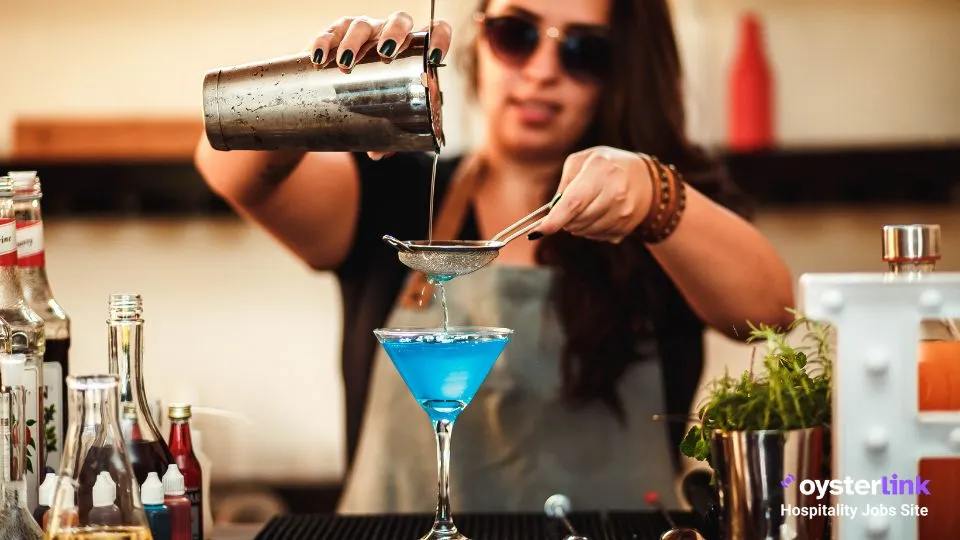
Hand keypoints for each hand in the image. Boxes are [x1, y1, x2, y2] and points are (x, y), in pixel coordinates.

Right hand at [308, 13, 451, 161]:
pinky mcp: (335, 33)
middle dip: (394, 34)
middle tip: (386, 53)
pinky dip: (324, 43)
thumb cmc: (370, 102)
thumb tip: (379, 153)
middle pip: (398, 21)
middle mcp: (389, 34)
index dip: (439, 38)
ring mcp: (364, 31)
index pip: (434, 31)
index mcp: (411, 50)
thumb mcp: (383, 115)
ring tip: (346, 63)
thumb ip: (386, 134)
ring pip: (362, 25)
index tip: (433, 57)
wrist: (335, 91)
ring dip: (354, 42)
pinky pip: (330, 33)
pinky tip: (319, 58)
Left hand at [533, 147, 652, 243]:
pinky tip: (598, 214)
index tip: (538, 230)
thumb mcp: (582, 161)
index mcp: (601, 170)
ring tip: (585, 208)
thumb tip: (551, 211)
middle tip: (566, 208)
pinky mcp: (626, 227)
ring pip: (585, 231)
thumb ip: (564, 183)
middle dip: (564, 219)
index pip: (574, 202)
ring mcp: (624, 212)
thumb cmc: (606, 166)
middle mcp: (616, 192)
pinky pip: (597, 237)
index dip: (554, 220)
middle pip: (577, 220)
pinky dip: (590, 229)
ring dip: (577, 225)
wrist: (645, 178)